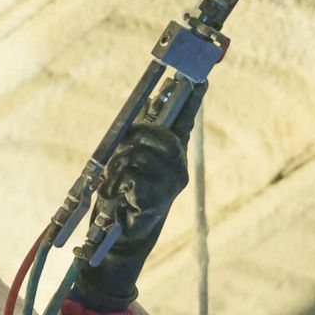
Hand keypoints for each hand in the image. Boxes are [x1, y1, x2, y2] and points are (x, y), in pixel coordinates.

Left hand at [74, 82, 206, 312]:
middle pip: (157, 132)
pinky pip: (132, 178)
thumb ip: (137, 134)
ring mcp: (171, 183)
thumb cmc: (119, 196)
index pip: (184, 119)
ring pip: (138, 154)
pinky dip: (118, 185)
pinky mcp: (159, 199)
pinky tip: (121, 197)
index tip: (199, 77)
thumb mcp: (124, 159)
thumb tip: (147, 102)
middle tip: (118, 157)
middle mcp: (177, 164)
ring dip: (117, 167)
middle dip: (133, 138)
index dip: (192, 99)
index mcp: (169, 151)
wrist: (116, 238)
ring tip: (114, 184)